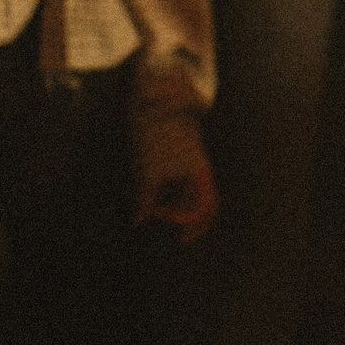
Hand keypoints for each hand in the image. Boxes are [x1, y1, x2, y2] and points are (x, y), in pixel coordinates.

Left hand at [133, 113, 217, 244]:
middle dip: (194, 222)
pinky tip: (155, 198)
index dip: (186, 218)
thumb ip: (146, 197)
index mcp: (199, 173)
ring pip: (191, 193)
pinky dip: (170, 195)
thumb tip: (138, 219)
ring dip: (178, 207)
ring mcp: (190, 164)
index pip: (204, 206)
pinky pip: (180, 184)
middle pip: (206, 202)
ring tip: (160, 214)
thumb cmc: (155, 135)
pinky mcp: (179, 159)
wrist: (154, 104)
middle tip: (183, 240)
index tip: (159, 215)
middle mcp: (199, 170)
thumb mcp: (148, 169)